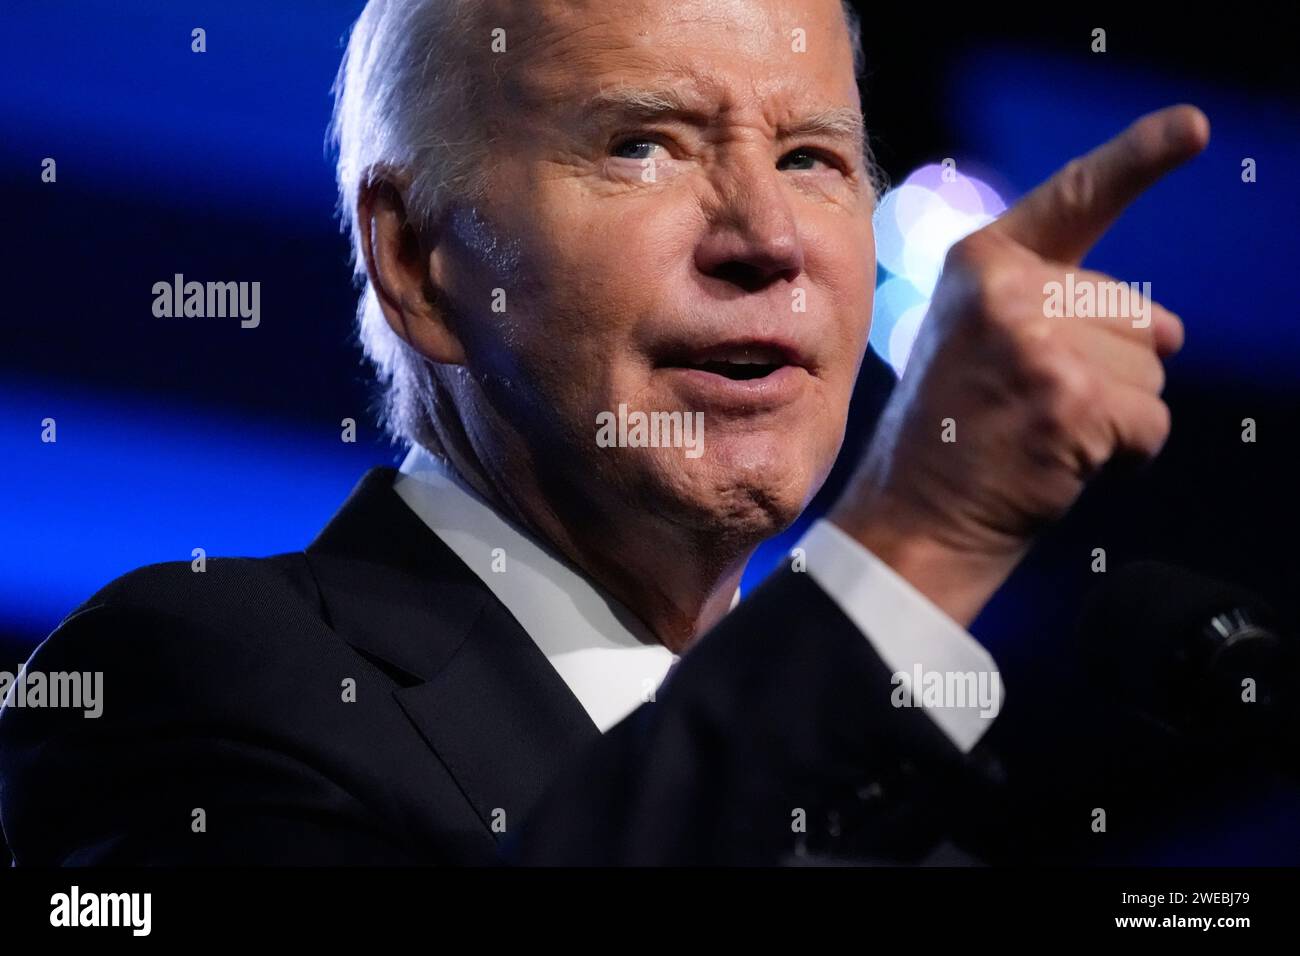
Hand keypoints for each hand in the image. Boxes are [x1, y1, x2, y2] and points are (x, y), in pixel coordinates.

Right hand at [831, 104, 1210, 626]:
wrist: (912, 520)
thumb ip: (1058, 306)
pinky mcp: (1070, 400)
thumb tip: (1175, 330)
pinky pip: (1153, 420)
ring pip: (1153, 368)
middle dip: (1114, 366)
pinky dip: (1127, 453)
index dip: (1141, 157)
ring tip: (1042, 433)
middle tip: (1033, 405)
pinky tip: (1063, 461)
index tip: (1195, 126)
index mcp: (981, 262)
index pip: (1077, 198)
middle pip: (1138, 311)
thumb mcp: (979, 339)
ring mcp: (1038, 342)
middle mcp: (1008, 289)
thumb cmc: (950, 437)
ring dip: (1118, 412)